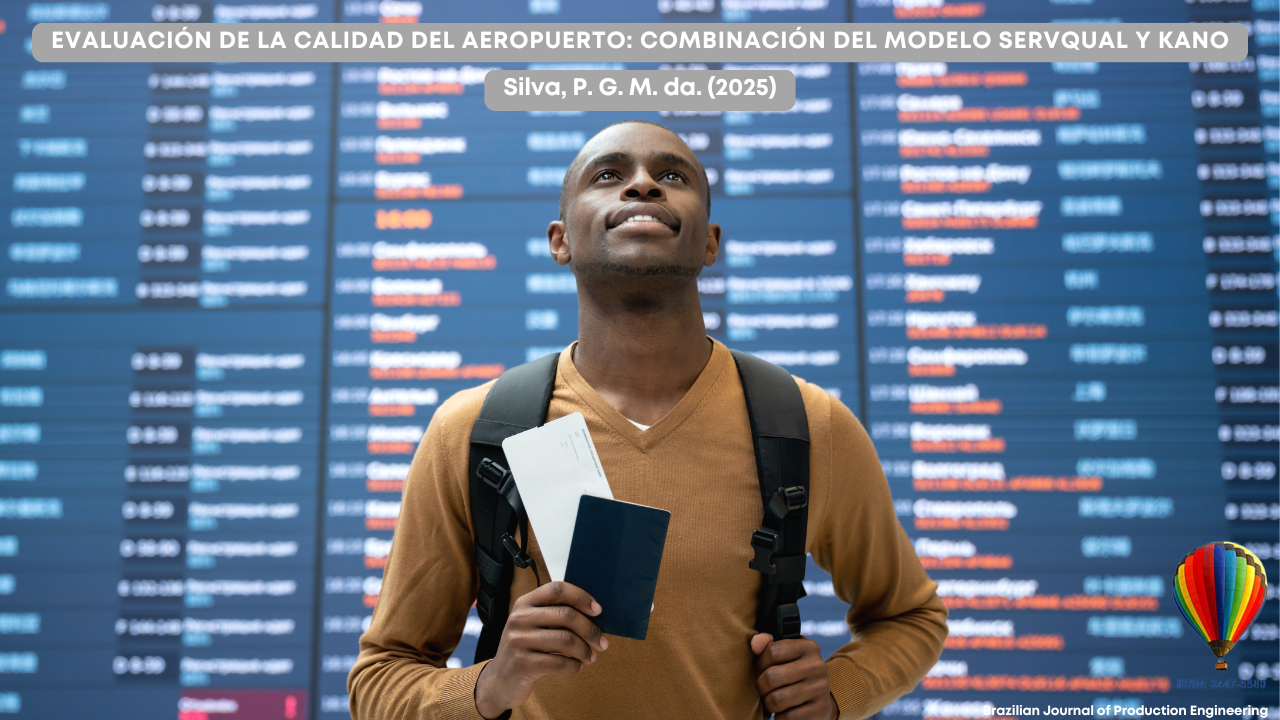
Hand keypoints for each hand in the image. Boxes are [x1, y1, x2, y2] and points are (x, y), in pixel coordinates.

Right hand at [474, 581, 607, 718]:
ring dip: (585, 650)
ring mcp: (518, 641)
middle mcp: (519, 618)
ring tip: (590, 657)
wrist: (500, 680)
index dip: (581, 597)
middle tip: (602, 643)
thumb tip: (594, 615)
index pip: (557, 589)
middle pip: (567, 615)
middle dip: (591, 630)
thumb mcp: (532, 625)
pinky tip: (576, 666)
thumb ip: (555, 616)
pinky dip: (574, 666)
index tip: (597, 611)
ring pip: (566, 640)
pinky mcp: (522, 664)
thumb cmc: (525, 649)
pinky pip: (559, 663)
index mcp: (524, 603)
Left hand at [751, 633, 837, 719]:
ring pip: (776, 699)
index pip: (772, 651)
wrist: (820, 699)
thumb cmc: (794, 673)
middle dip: (761, 686)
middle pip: (771, 677)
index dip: (760, 663)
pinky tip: (785, 711)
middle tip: (766, 688)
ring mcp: (820, 688)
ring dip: (769, 703)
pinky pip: (787, 717)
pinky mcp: (820, 709)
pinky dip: (780, 717)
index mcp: (808, 647)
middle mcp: (817, 666)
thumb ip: (767, 645)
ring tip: (774, 700)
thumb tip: (755, 642)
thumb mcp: (785, 655)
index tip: (763, 669)